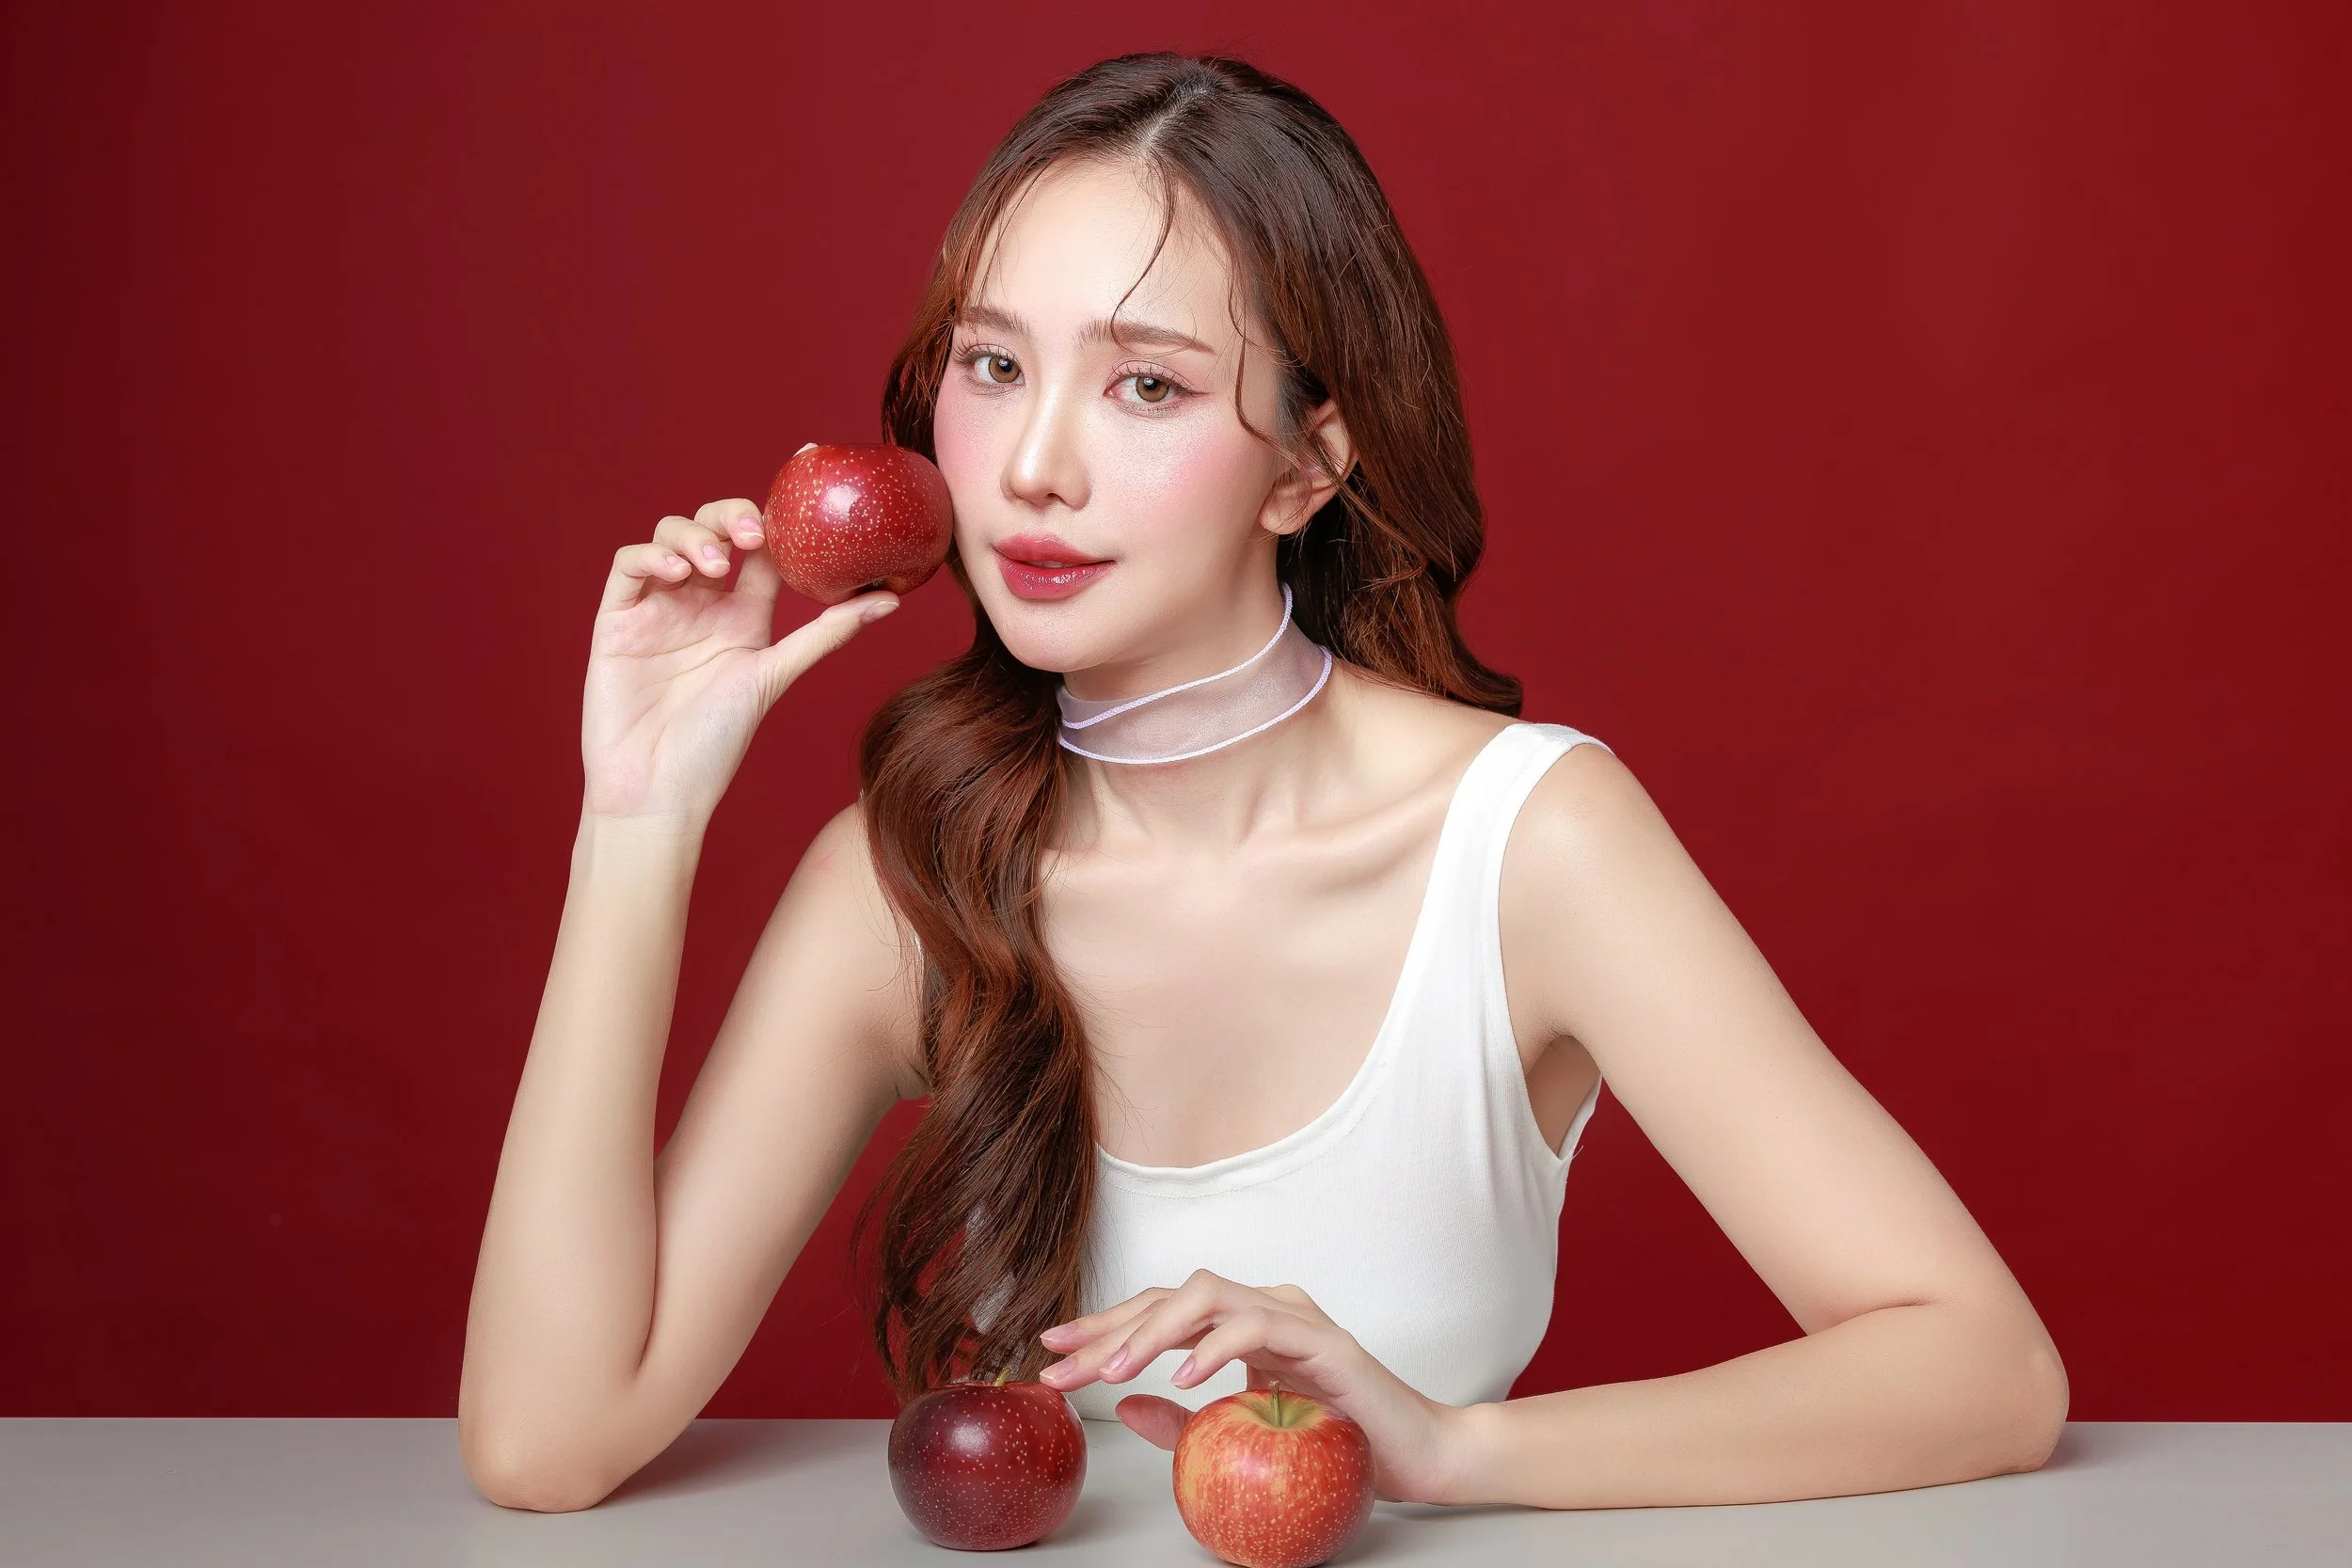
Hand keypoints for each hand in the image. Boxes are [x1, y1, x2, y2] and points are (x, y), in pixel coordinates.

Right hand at [582, 453, 896, 825]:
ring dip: (695, 535)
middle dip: (733, 515)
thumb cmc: (716, 743)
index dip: (780, 506)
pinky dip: (653, 554)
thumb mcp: (775, 676)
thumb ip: (825, 635)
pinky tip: (678, 572)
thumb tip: (891, 601)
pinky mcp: (617, 619)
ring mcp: (658, 608)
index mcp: (744, 614)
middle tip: (752, 535)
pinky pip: (630, 564)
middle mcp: (701, 603)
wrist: (656, 789)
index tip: (805, 461)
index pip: (765, 545)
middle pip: (715, 528)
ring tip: (713, 565)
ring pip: (671, 535)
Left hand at [1035, 1269, 1475, 1504]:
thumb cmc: (1341, 1447)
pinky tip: (1185, 1378)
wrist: (1421, 1457)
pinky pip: (1259, 1328)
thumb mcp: (1244, 1438)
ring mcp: (1296, 1318)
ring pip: (1208, 1295)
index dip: (1104, 1326)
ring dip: (1153, 1330)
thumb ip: (1189, 1424)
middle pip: (1171, 1297)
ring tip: (1112, 1370)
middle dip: (1109, 1327)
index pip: (1162, 1313)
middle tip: (1061, 1362)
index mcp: (1244, 1326)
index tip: (1051, 1351)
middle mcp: (1266, 1308)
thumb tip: (1130, 1406)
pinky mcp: (1325, 1342)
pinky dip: (1216, 1348)